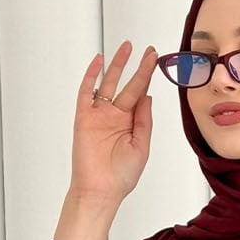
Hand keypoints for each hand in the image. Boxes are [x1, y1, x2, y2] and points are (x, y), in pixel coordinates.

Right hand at [68, 40, 158, 204]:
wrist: (100, 191)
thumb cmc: (120, 177)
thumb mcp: (141, 147)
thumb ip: (144, 121)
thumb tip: (147, 96)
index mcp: (130, 124)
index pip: (140, 95)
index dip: (147, 77)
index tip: (155, 60)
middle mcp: (115, 117)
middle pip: (127, 85)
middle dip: (138, 67)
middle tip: (148, 51)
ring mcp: (99, 116)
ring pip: (108, 84)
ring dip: (116, 65)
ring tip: (126, 48)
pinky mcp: (84, 118)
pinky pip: (86, 93)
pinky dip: (91, 76)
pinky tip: (98, 62)